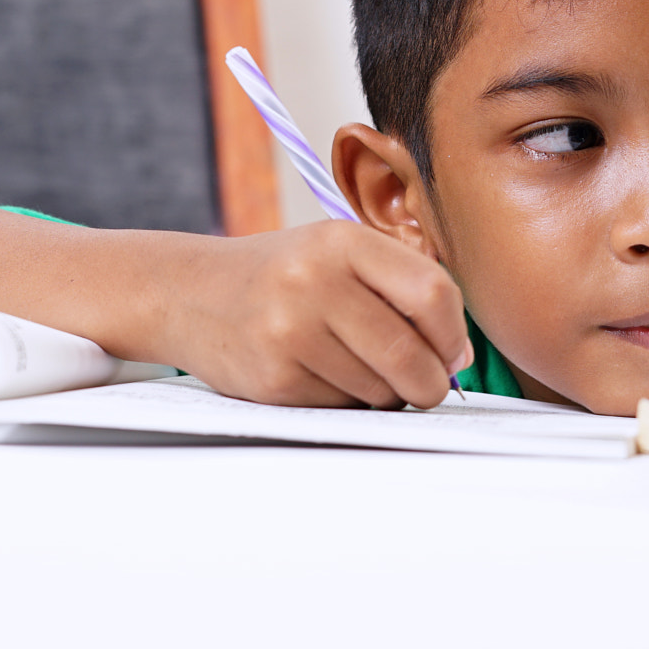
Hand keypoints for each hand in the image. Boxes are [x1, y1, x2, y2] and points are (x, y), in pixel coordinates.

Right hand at [158, 221, 470, 409]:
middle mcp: (313, 280)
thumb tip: (457, 357)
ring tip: (357, 369)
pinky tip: (321, 376)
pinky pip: (342, 408)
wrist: (191, 294)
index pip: (432, 292)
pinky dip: (347, 403)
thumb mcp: (338, 254)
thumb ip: (402, 289)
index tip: (452, 352)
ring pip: (379, 390)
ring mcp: (288, 331)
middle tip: (428, 385)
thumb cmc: (283, 276)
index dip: (453, 333)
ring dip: (385, 394)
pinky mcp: (272, 379)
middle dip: (431, 382)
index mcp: (342, 240)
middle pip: (410, 353)